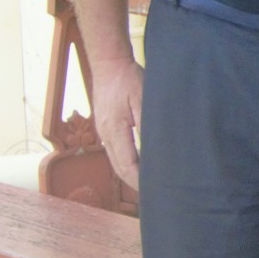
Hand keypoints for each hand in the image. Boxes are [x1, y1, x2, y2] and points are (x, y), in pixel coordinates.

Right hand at [88, 54, 143, 190]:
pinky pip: (115, 150)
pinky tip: (138, 164)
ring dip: (129, 173)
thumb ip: (148, 123)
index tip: (154, 191)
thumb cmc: (128, 78)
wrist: (108, 63)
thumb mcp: (143, 98)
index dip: (140, 181)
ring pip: (115, 160)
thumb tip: (155, 147)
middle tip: (153, 194)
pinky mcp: (105, 125)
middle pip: (119, 167)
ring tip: (147, 183)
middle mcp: (105, 134)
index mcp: (115, 130)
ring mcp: (103, 130)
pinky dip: (125, 161)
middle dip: (135, 182)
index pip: (127, 165)